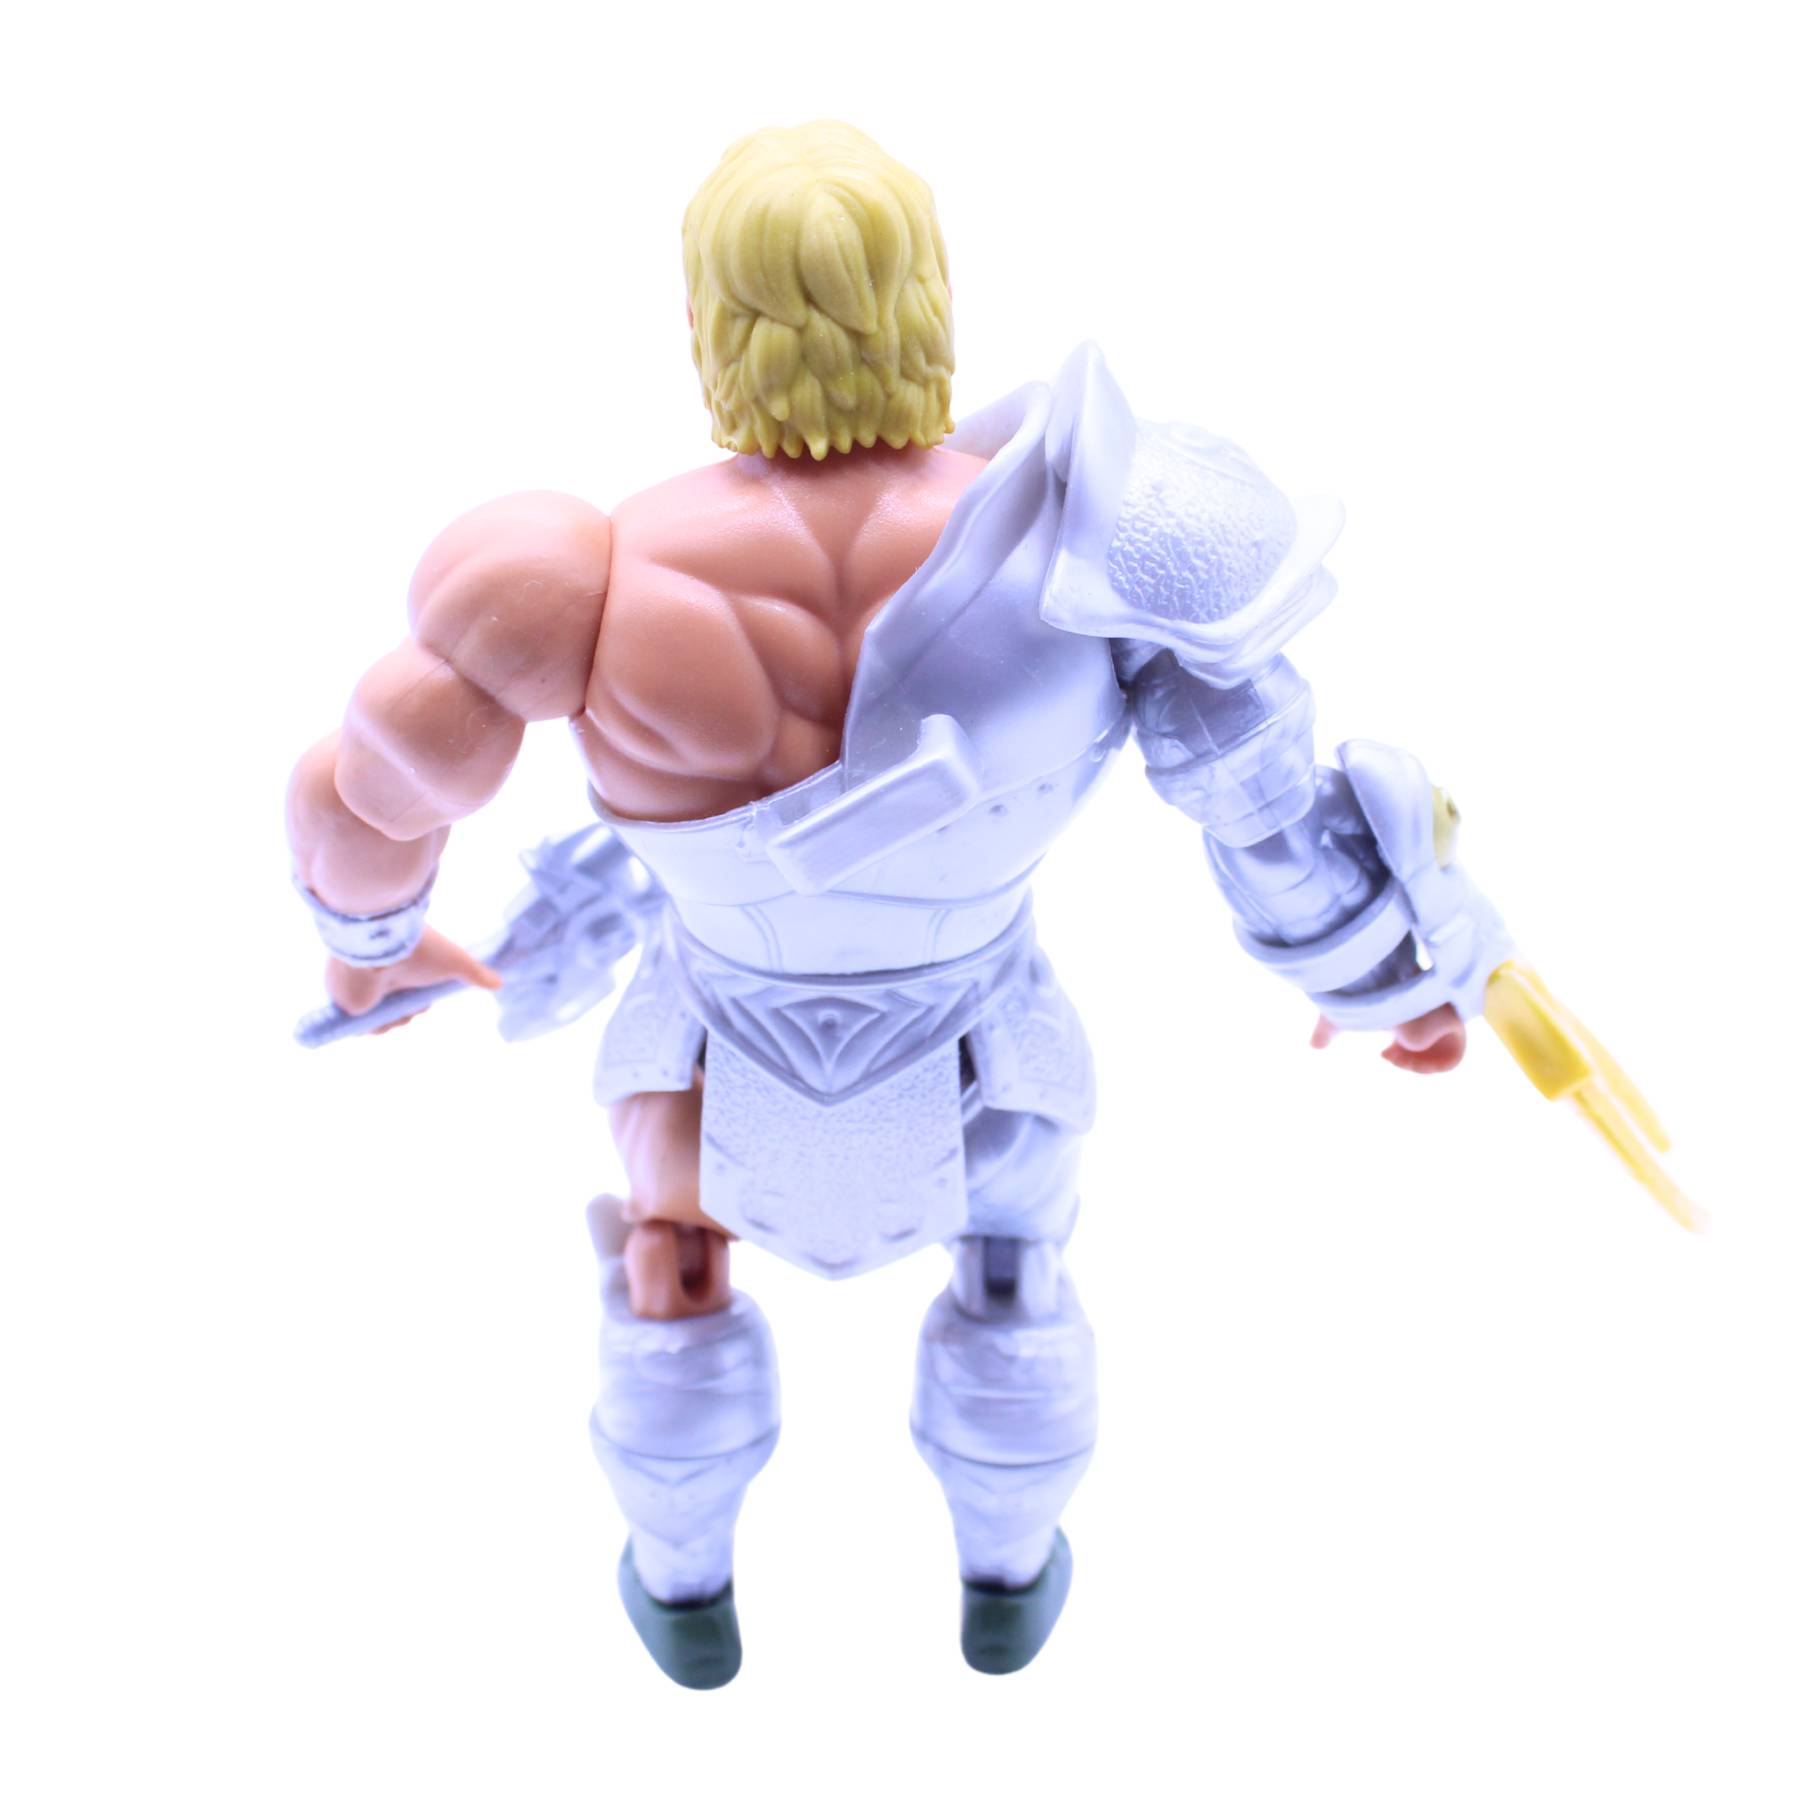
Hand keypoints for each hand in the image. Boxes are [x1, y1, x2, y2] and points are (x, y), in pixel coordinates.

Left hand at [325, 926, 500, 1032]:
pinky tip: (384, 1014)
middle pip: (395, 1008)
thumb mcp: (456, 963)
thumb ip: (477, 974)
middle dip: (409, 1012)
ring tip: (398, 1006)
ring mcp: (359, 990)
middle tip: (414, 1004)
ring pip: (380, 1020)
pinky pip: (360, 1026)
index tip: (425, 1001)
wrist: (384, 943)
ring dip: (394, 1019)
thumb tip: (500, 983)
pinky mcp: (344, 1001)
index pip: (409, 993)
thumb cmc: (420, 949)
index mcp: (399, 966)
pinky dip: (375, 1026)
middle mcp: (377, 977)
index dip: (419, 1001)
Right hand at [1310, 1001, 1466, 1073]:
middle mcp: (1430, 1015)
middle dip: (1408, 1062)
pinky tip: (1408, 1057)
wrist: (1374, 982)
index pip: (1416, 1041)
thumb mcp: (1339, 1016)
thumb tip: (1314, 1045)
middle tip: (1387, 1056)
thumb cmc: (1356, 992)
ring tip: (1395, 1056)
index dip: (1400, 1054)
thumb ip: (1327, 1030)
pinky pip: (1454, 1058)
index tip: (1382, 1052)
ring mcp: (1444, 1017)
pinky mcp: (1455, 1021)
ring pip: (1443, 1056)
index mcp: (1409, 1014)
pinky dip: (1432, 1065)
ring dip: (1418, 1065)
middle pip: (1432, 1050)